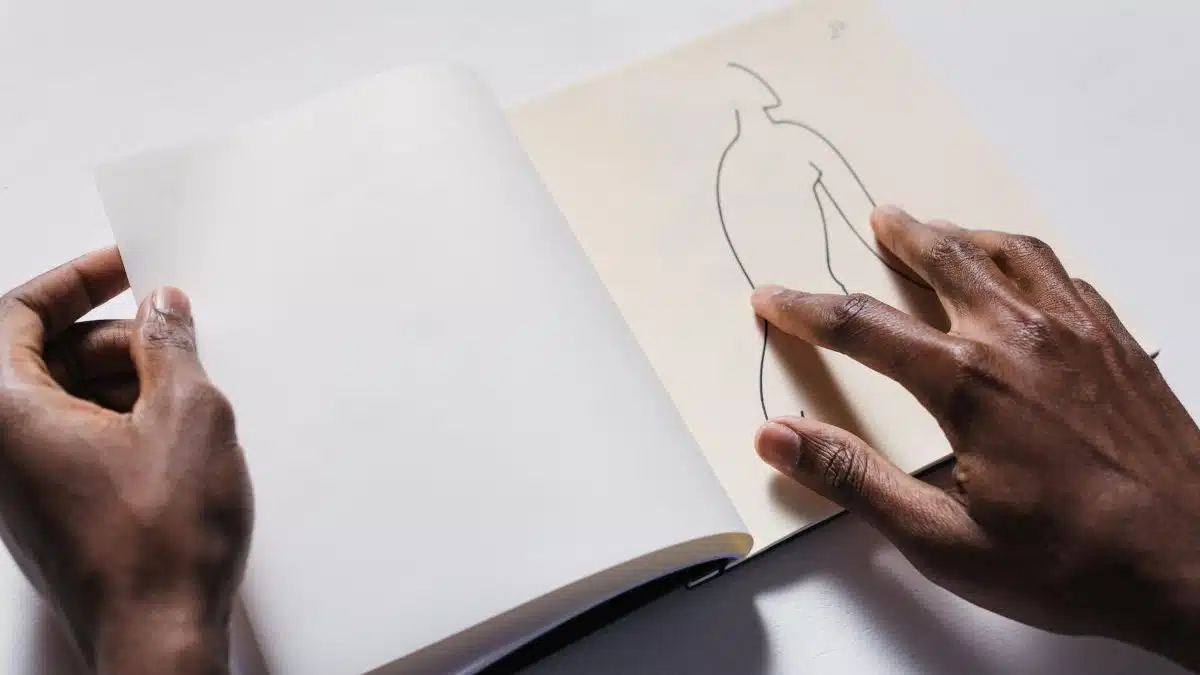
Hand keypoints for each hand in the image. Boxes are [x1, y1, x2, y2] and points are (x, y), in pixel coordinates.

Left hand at [0, 248, 251, 673]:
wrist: (159, 638)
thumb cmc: (160, 545)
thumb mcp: (189, 415)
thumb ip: (172, 346)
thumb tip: (162, 311)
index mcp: (3, 414)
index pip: (15, 314)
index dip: (75, 280)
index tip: (121, 268)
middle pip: (43, 357)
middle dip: (114, 340)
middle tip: (175, 339)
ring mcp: (18, 488)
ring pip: (62, 401)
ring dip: (125, 383)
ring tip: (190, 397)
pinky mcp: (48, 514)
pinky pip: (74, 442)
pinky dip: (121, 424)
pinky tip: (177, 438)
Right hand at [751, 206, 1199, 668]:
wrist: (1197, 563)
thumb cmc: (1072, 561)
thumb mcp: (942, 540)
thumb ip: (854, 480)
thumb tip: (777, 437)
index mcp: (967, 385)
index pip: (863, 328)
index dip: (806, 308)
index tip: (773, 297)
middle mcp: (1020, 340)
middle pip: (945, 260)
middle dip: (901, 236)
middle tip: (877, 217)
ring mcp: (1076, 335)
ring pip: (1011, 253)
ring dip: (965, 233)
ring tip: (940, 226)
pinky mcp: (1117, 344)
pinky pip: (1065, 275)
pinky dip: (1028, 258)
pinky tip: (1023, 273)